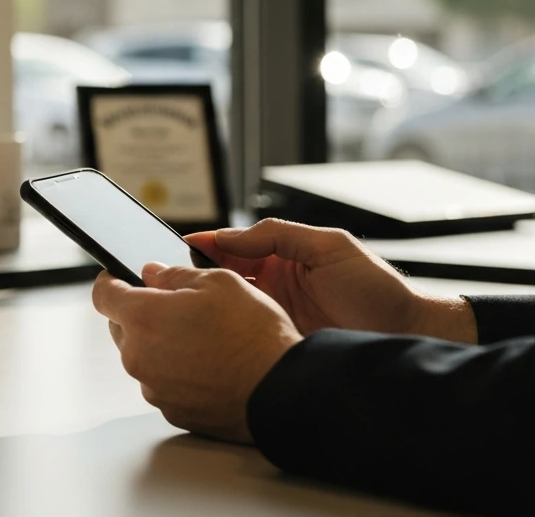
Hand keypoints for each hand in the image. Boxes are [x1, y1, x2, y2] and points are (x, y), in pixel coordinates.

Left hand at [92, 264, 301, 442]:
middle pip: (121, 327)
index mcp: (142, 318)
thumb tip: (152, 273)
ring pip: (143, 356)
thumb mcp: (218, 281)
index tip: (120, 277)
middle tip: (177, 307)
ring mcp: (154, 388)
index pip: (103, 295)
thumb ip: (174, 275)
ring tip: (201, 337)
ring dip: (160, 344)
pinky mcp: (172, 412)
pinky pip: (163, 383)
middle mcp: (139, 357)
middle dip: (140, 313)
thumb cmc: (254, 336)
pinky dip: (176, 371)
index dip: (112, 281)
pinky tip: (207, 364)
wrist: (283, 391)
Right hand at [186, 219, 476, 343]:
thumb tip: (231, 235)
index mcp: (282, 257)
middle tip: (170, 277)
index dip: (206, 244)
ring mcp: (273, 315)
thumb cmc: (377, 289)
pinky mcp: (277, 343)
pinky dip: (224, 331)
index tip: (180, 246)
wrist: (406, 334)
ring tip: (182, 301)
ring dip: (206, 302)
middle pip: (222, 276)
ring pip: (227, 306)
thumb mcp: (330, 247)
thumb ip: (280, 234)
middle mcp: (272, 286)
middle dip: (195, 275)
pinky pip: (243, 335)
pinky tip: (208, 330)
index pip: (233, 246)